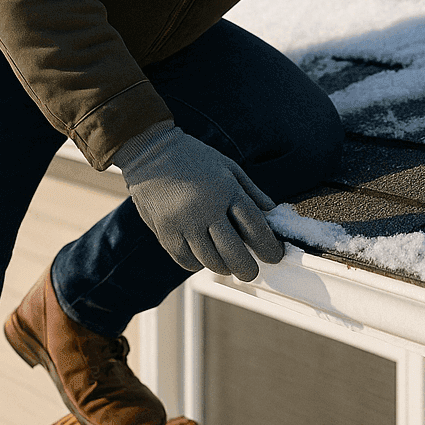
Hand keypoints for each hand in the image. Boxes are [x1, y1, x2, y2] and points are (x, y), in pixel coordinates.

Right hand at [111, 124, 284, 281]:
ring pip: (210, 261)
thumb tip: (271, 212)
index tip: (274, 256)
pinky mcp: (165, 232)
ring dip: (223, 267)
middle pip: (233, 252)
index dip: (268, 246)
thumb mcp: (228, 166)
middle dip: (247, 268)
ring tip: (228, 264)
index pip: (255, 226)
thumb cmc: (193, 157)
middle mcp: (206, 209)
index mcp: (226, 189)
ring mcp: (184, 223)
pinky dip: (198, 263)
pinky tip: (203, 256)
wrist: (150, 152)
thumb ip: (251, 190)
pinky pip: (186, 260)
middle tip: (251, 272)